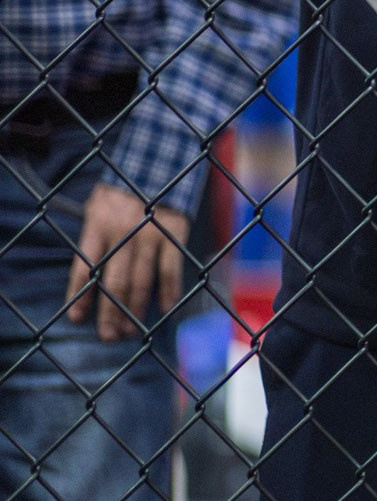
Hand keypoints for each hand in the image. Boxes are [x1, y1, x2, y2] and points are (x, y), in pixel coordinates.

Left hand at [65, 182, 185, 341]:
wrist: (156, 165)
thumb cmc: (120, 193)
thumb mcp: (96, 208)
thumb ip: (93, 239)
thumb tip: (87, 282)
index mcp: (98, 226)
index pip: (86, 268)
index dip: (80, 296)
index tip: (78, 319)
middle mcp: (123, 233)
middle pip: (114, 282)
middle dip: (110, 313)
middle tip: (109, 335)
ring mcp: (150, 235)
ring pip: (141, 280)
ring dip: (135, 309)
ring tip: (130, 330)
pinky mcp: (174, 234)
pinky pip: (171, 267)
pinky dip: (169, 289)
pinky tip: (165, 308)